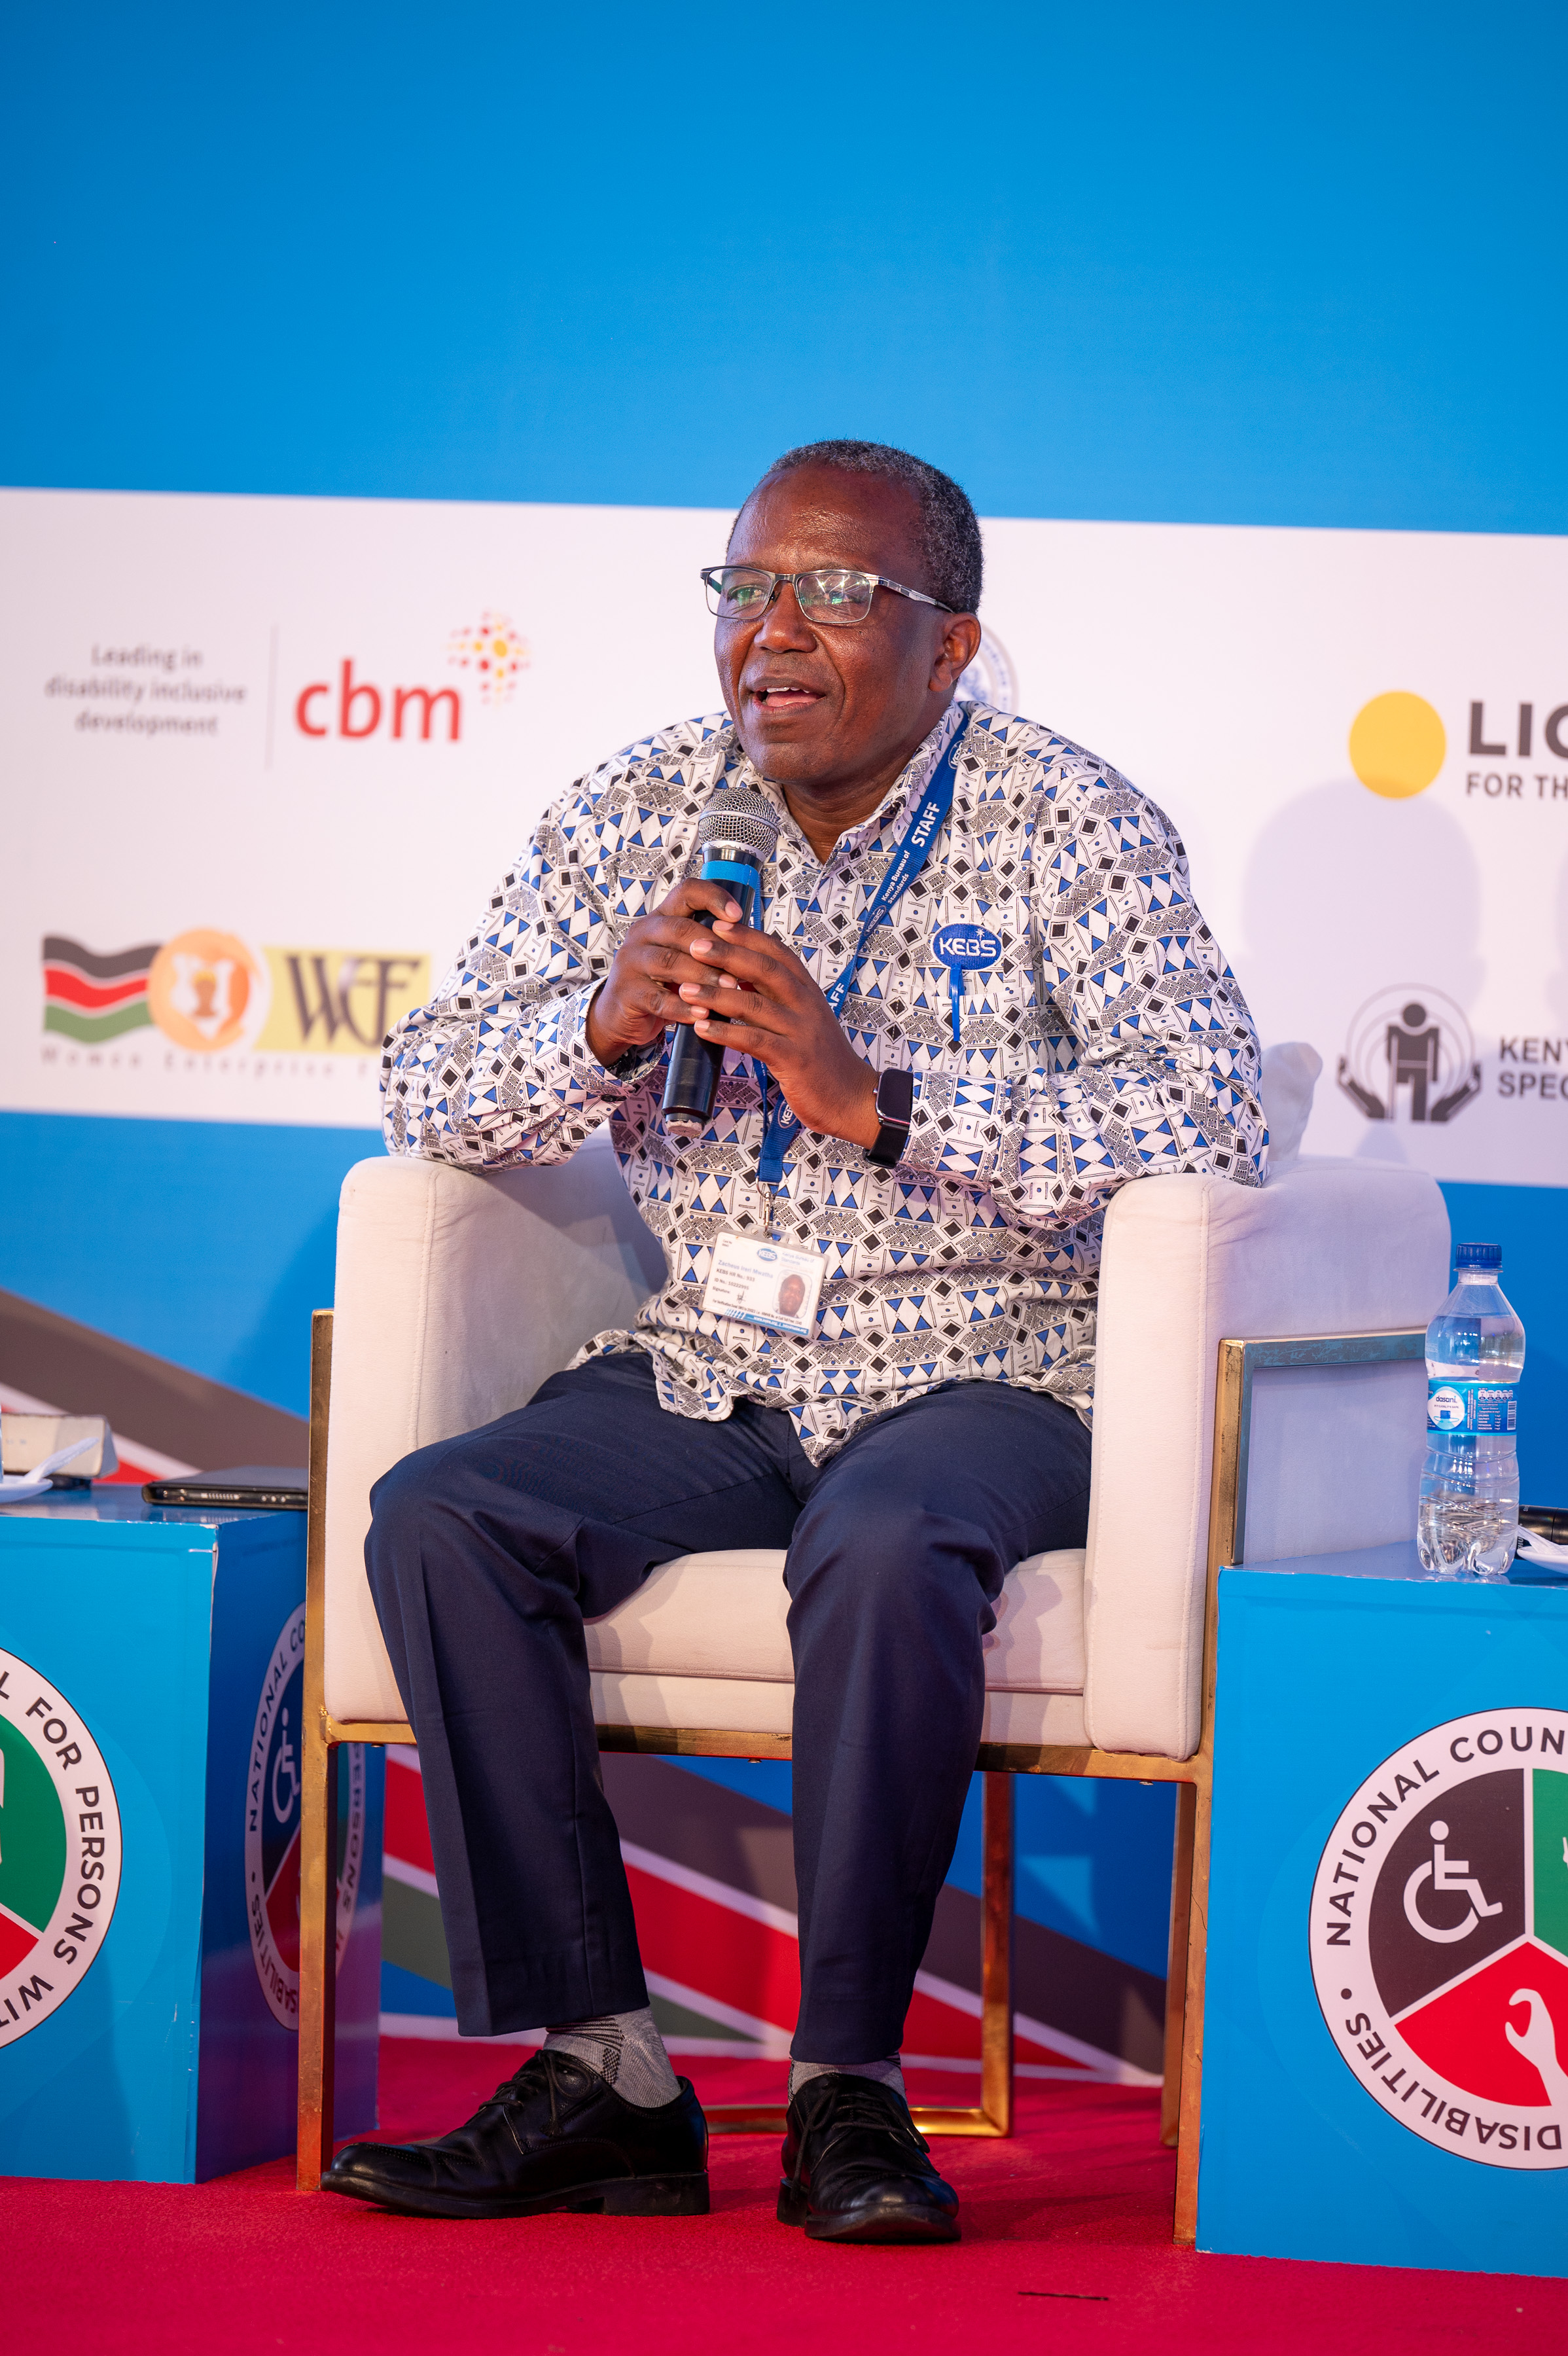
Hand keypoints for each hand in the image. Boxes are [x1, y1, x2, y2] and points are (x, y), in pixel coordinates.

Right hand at [585, 879, 747, 1064]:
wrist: (620, 1015)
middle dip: (715, 949)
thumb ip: (708, 946)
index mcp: (661, 918)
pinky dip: (683, 1008)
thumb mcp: (682, 956)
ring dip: (703, 976)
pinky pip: (658, 999)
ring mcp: (631, 962)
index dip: (714, 898)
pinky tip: (703, 1015)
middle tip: (741, 969)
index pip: (686, 892)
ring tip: (729, 990)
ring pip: (670, 963)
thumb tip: (754, 943)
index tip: (738, 915)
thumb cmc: (661, 982)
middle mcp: (642, 933)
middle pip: (680, 929)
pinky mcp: (627, 993)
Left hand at [675, 915, 879, 1150]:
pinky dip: (725, 1033)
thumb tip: (738, 976)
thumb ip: (776, 997)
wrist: (852, 1096)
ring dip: (716, 995)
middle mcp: (807, 1004)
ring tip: (685, 989)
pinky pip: (755, 1041)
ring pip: (755, 1004)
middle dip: (729, 955)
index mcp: (808, 990)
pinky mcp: (795, 1059)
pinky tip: (701, 1029)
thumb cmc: (822, 1058)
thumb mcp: (803, 1018)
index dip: (748, 936)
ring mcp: (802, 1031)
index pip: (778, 953)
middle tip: (696, 945)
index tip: (719, 923)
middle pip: (765, 970)